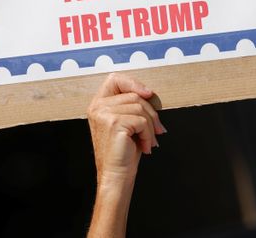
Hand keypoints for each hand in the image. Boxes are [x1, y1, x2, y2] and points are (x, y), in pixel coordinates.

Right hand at [87, 73, 166, 187]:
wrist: (116, 176)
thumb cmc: (123, 152)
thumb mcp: (126, 122)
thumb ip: (132, 105)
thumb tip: (150, 93)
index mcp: (98, 104)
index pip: (115, 79)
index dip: (134, 83)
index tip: (148, 94)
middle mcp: (98, 106)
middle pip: (134, 95)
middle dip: (151, 113)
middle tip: (157, 130)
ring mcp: (104, 113)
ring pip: (140, 107)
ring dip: (151, 126)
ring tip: (149, 140)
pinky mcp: (113, 123)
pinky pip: (141, 121)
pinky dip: (148, 134)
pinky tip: (145, 146)